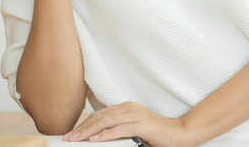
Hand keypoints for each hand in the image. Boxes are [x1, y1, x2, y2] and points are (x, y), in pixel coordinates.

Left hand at [63, 102, 196, 146]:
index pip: (100, 114)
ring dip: (89, 131)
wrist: (178, 134)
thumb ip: (118, 129)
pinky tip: (96, 139)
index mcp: (127, 108)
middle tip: (69, 137)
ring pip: (107, 121)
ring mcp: (137, 115)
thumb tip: (97, 137)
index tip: (72, 133)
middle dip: (82, 127)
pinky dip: (106, 134)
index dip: (84, 123)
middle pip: (100, 116)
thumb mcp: (133, 130)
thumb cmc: (156, 134)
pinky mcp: (143, 125)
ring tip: (77, 139)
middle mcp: (130, 108)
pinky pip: (120, 129)